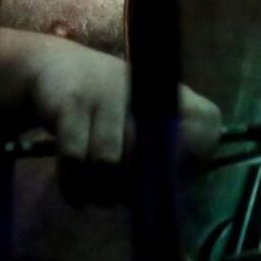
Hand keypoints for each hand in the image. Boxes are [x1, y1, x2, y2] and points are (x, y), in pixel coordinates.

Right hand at [26, 37, 224, 200]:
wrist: (54, 65)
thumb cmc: (105, 103)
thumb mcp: (142, 116)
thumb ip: (164, 151)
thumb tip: (170, 194)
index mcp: (169, 93)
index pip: (206, 124)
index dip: (194, 158)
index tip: (168, 177)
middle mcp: (143, 87)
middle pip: (150, 158)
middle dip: (132, 188)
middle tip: (119, 194)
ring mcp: (107, 91)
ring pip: (109, 163)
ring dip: (100, 190)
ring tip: (95, 193)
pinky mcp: (73, 101)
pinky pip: (76, 158)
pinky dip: (73, 184)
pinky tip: (74, 190)